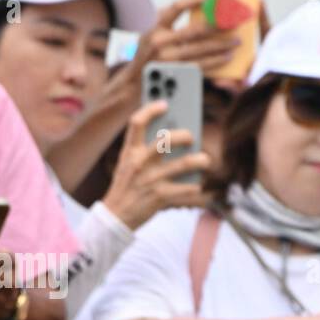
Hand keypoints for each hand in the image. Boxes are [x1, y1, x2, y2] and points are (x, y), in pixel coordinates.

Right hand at [100, 100, 211, 228]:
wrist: (116, 217)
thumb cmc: (128, 185)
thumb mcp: (129, 163)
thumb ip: (146, 149)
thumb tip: (177, 134)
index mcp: (130, 152)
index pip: (137, 123)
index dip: (151, 109)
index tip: (165, 103)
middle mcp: (139, 163)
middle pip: (166, 140)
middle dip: (184, 136)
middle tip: (191, 138)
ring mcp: (151, 180)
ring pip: (185, 164)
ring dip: (200, 161)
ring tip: (204, 160)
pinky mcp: (161, 197)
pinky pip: (188, 187)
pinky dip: (195, 186)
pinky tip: (196, 185)